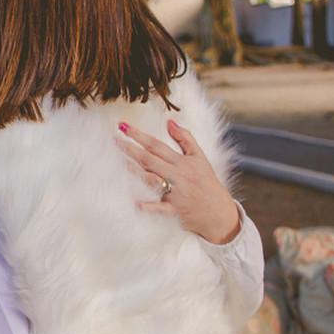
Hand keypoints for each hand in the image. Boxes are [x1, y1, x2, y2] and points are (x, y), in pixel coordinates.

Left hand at [118, 119, 241, 244]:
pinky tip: (135, 204)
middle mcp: (178, 175)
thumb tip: (170, 121)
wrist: (220, 211)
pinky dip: (148, 207)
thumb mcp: (200, 157)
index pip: (156, 145)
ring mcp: (176, 192)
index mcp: (182, 161)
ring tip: (118, 162)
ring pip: (151, 179)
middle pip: (150, 159)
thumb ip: (186, 138)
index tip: (123, 126)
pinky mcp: (175, 210)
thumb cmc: (207, 182)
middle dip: (131, 149)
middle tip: (114, 140)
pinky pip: (160, 208)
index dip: (139, 135)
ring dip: (134, 171)